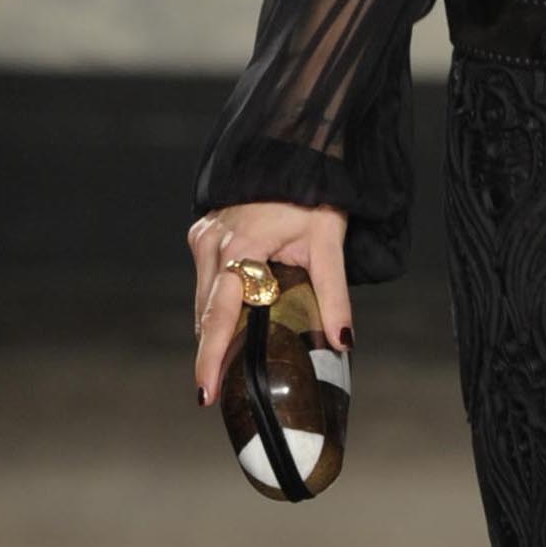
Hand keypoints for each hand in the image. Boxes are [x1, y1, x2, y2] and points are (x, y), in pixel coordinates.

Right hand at [189, 202, 349, 403]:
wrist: (294, 153)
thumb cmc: (314, 196)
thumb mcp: (328, 245)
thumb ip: (334, 296)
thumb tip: (342, 342)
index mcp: (240, 249)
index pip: (220, 315)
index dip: (211, 356)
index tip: (205, 390)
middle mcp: (213, 244)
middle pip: (206, 313)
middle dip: (209, 354)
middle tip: (211, 393)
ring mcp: (204, 237)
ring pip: (203, 299)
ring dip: (213, 330)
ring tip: (221, 368)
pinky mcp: (203, 233)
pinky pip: (205, 281)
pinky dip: (216, 305)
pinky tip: (227, 328)